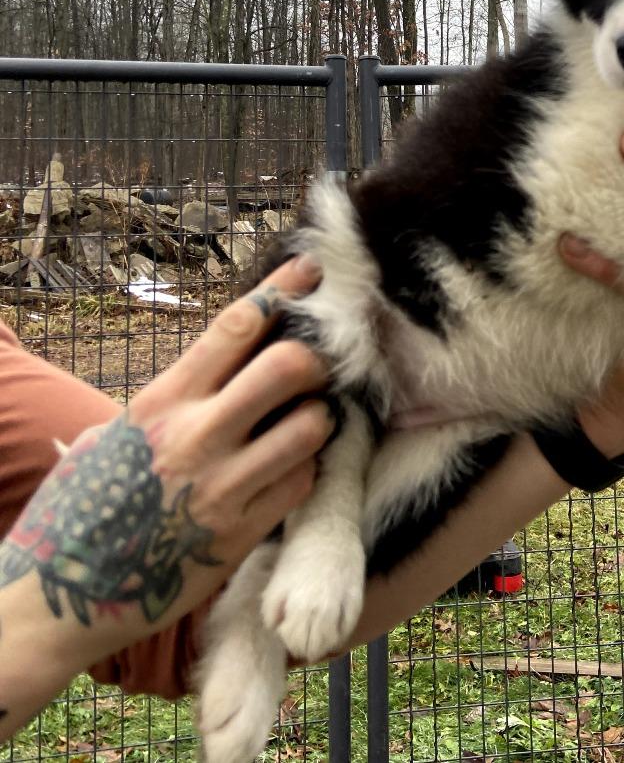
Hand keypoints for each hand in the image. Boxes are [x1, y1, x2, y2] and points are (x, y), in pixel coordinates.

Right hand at [0, 256, 331, 686]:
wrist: (59, 597)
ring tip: (309, 424)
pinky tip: (292, 471)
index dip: (281, 291)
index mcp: (161, 401)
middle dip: (316, 359)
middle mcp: (195, 435)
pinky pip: (303, 482)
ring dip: (320, 419)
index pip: (234, 327)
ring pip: (311, 426)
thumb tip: (220, 360)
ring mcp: (222, 486)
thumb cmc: (85, 505)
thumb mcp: (113, 436)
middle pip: (288, 367)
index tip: (310, 272)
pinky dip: (308, 470)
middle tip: (319, 369)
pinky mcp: (242, 534)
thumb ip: (170, 398)